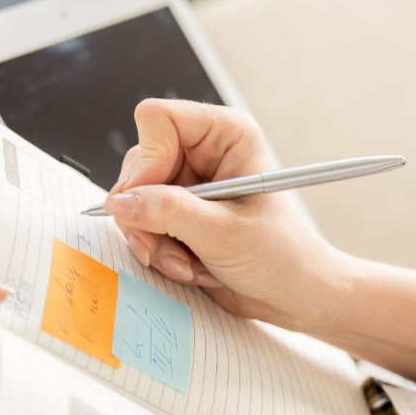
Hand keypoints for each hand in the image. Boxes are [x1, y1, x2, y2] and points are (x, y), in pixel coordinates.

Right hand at [103, 99, 341, 332]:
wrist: (295, 294)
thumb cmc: (282, 256)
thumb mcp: (223, 234)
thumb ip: (168, 213)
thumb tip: (120, 201)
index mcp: (227, 135)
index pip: (158, 120)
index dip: (147, 159)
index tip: (147, 200)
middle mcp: (205, 152)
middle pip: (138, 164)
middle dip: (148, 214)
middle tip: (169, 248)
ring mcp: (189, 184)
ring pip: (134, 199)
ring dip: (154, 240)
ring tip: (189, 264)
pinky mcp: (180, 213)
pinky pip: (142, 224)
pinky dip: (159, 251)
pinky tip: (191, 267)